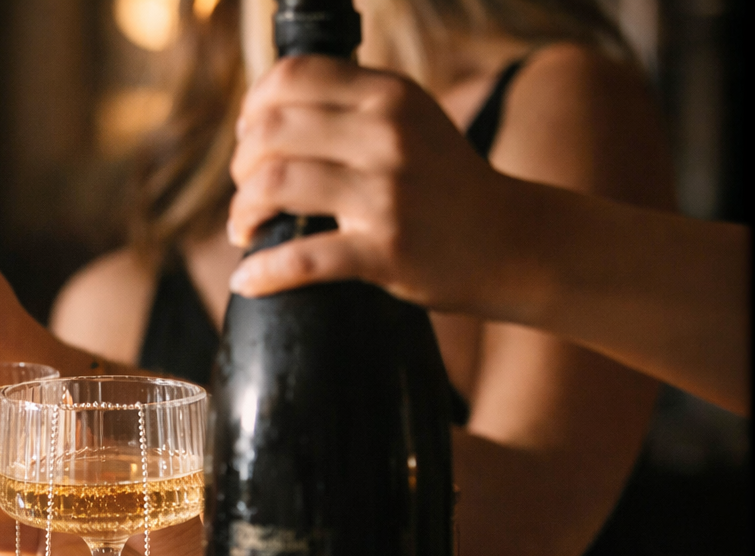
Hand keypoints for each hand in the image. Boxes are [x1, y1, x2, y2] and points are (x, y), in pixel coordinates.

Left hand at [226, 55, 520, 312]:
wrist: (513, 242)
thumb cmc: (448, 185)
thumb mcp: (413, 121)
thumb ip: (356, 108)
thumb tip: (270, 113)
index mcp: (389, 95)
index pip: (291, 77)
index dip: (253, 107)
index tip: (249, 137)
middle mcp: (387, 135)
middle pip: (270, 132)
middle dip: (241, 166)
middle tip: (246, 191)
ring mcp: (387, 193)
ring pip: (275, 185)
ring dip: (242, 213)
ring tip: (244, 230)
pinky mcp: (387, 250)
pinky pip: (303, 258)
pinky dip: (263, 272)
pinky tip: (248, 280)